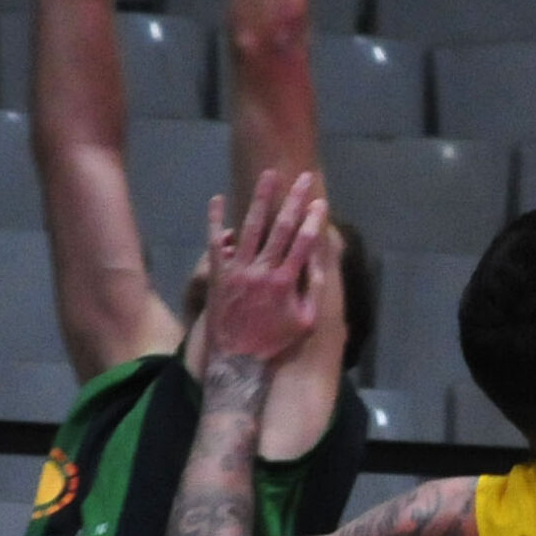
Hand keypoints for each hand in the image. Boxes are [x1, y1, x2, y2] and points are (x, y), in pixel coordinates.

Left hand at [205, 172, 327, 363]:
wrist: (235, 358)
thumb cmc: (273, 341)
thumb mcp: (305, 322)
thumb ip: (314, 290)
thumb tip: (321, 260)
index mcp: (285, 282)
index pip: (303, 243)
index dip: (313, 220)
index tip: (320, 202)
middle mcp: (262, 270)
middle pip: (280, 228)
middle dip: (293, 201)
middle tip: (302, 178)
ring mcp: (237, 269)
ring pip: (251, 227)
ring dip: (260, 199)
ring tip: (268, 176)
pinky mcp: (217, 272)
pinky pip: (215, 241)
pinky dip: (215, 220)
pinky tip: (217, 198)